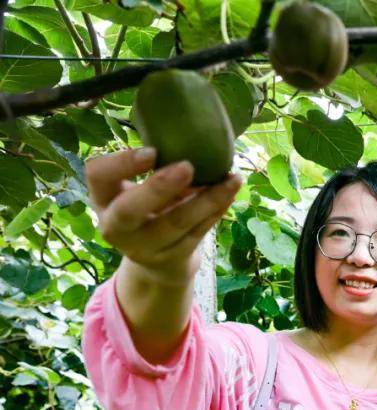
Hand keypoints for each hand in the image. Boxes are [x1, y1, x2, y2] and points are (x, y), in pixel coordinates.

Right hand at [85, 147, 241, 284]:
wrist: (156, 258)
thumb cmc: (145, 207)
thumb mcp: (135, 189)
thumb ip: (152, 167)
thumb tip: (191, 137)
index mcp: (102, 199)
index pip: (97, 176)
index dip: (121, 163)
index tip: (152, 151)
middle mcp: (116, 227)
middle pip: (129, 210)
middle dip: (158, 188)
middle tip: (187, 166)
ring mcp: (144, 247)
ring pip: (175, 223)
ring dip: (206, 199)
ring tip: (232, 179)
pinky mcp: (173, 257)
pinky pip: (198, 233)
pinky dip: (216, 211)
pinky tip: (230, 194)